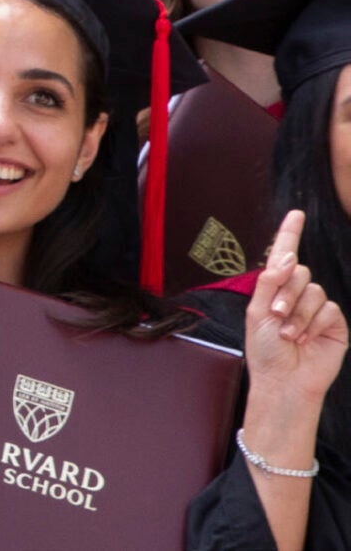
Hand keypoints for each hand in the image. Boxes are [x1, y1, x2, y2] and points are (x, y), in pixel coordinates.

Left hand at [246, 210, 348, 404]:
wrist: (283, 380)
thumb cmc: (265, 349)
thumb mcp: (257, 312)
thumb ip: (270, 282)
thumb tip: (289, 257)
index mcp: (276, 290)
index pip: (285, 257)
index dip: (290, 234)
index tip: (296, 213)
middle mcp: (298, 295)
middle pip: (300, 272)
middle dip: (286, 293)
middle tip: (276, 315)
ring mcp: (318, 309)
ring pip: (315, 291)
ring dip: (298, 313)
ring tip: (289, 335)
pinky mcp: (335, 323)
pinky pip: (329, 309)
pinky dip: (313, 323)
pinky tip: (305, 339)